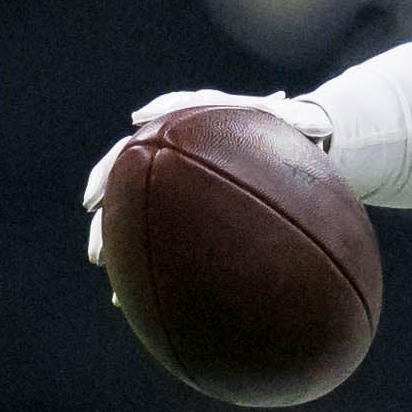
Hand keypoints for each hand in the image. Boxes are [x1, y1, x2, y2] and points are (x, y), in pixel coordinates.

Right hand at [80, 89, 318, 264]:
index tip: (120, 151)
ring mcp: (170, 181)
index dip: (133, 141)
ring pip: (130, 204)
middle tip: (92, 212)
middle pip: (127, 169)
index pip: (156, 121)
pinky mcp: (177, 209)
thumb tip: (319, 125)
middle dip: (106, 191)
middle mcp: (172, 148)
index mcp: (192, 120)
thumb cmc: (292, 133)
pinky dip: (141, 256)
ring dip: (112, 230)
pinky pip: (151, 232)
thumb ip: (299, 123)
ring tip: (101, 259)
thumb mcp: (296, 125)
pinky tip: (130, 292)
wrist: (291, 148)